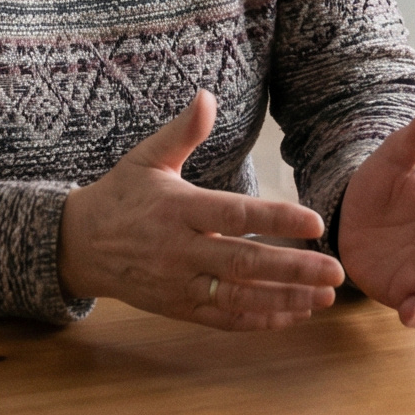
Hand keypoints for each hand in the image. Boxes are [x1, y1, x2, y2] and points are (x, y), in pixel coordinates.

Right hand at [58, 90, 345, 328]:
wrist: (79, 244)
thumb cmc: (121, 194)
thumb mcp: (147, 157)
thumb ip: (183, 131)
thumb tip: (207, 95)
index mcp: (178, 209)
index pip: (235, 216)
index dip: (277, 219)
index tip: (316, 221)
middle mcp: (180, 250)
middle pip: (245, 263)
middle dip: (294, 269)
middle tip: (336, 270)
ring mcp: (179, 284)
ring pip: (240, 297)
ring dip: (286, 299)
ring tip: (325, 296)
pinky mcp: (178, 308)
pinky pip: (224, 319)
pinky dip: (260, 320)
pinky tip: (292, 314)